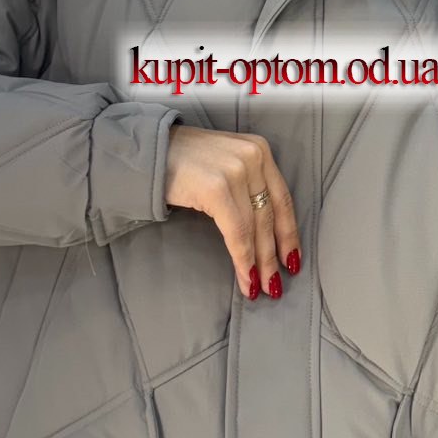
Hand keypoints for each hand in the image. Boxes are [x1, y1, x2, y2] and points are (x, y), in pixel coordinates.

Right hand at [164, 124, 301, 300]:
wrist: (146, 151)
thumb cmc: (181, 161)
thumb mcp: (225, 164)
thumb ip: (247, 185)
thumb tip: (262, 231)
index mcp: (259, 149)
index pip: (281, 198)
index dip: (288, 233)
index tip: (292, 258)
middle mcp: (253, 157)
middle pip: (269, 216)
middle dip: (274, 255)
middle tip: (276, 284)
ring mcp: (236, 171)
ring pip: (255, 228)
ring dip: (259, 263)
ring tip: (260, 287)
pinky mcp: (217, 188)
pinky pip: (236, 233)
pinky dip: (242, 259)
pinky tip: (245, 277)